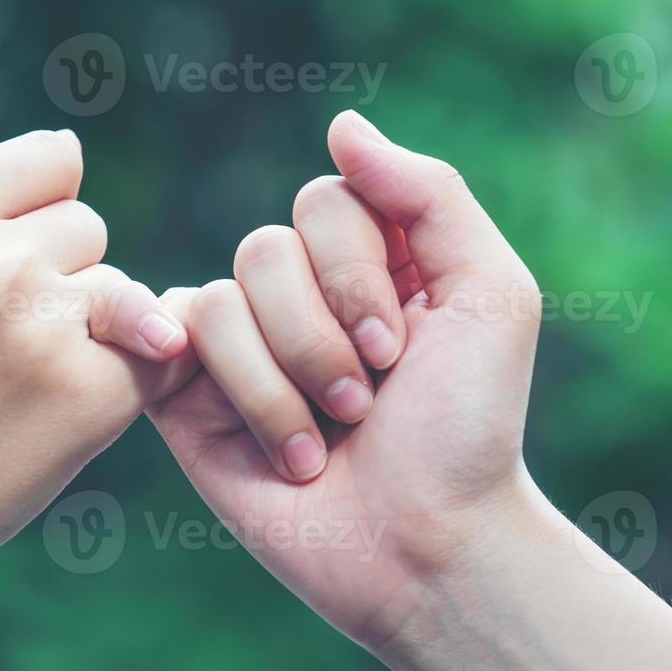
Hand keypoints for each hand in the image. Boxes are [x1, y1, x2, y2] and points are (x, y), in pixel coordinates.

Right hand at [0, 129, 195, 631]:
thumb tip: (67, 150)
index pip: (54, 158)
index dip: (38, 215)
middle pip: (89, 227)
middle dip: (58, 280)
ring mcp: (42, 323)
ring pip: (125, 289)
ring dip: (93, 333)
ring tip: (16, 389)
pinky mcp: (90, 390)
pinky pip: (161, 353)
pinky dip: (132, 383)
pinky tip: (63, 418)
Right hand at [148, 111, 541, 653]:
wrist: (427, 545)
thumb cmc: (469, 427)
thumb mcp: (490, 291)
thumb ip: (427, 193)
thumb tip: (341, 124)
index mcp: (368, 258)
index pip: (328, 200)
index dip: (359, 274)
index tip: (405, 351)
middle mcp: (298, 293)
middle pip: (269, 245)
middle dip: (326, 335)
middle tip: (368, 402)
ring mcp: (238, 345)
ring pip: (226, 295)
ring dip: (291, 380)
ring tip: (329, 442)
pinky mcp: (189, 396)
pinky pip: (181, 338)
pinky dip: (246, 394)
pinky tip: (286, 451)